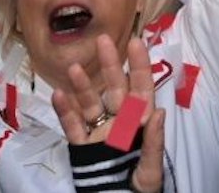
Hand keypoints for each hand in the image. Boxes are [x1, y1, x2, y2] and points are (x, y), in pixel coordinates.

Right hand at [51, 34, 166, 187]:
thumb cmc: (140, 189)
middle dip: (109, 65)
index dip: (140, 66)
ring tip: (73, 67)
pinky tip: (58, 94)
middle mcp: (119, 123)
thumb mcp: (151, 171)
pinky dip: (65, 111)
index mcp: (140, 125)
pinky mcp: (81, 148)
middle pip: (115, 89)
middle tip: (103, 41)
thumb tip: (160, 112)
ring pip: (90, 104)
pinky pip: (72, 127)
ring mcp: (99, 133)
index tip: (136, 42)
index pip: (141, 90)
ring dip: (83, 86)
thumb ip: (154, 143)